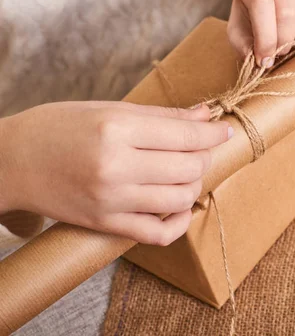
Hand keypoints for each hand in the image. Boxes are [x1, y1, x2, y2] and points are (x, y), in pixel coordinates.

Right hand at [0, 101, 231, 244]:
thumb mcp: (109, 109)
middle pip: (189, 167)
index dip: (213, 132)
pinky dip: (178, 223)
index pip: (186, 135)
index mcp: (117, 129)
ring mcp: (111, 200)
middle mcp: (116, 166)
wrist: (12, 161)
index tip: (224, 129)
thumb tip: (205, 114)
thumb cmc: (59, 127)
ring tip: (186, 174)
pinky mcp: (105, 224)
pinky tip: (180, 207)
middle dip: (206, 157)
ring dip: (194, 186)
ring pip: (180, 200)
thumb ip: (162, 115)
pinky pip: (157, 234)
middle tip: (202, 149)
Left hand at [228, 0, 294, 66]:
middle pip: (287, 8)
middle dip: (286, 40)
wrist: (277, 7)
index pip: (261, 3)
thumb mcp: (241, 35)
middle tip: (283, 53)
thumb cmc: (254, 22)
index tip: (267, 59)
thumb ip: (244, 46)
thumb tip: (262, 60)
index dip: (266, 37)